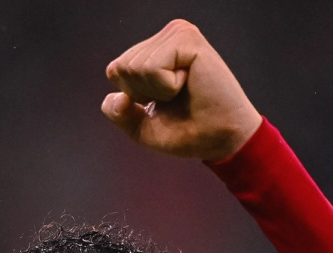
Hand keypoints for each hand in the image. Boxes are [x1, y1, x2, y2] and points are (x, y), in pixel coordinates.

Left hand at [102, 20, 261, 161]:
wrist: (219, 140)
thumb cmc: (188, 132)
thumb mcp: (142, 127)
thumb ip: (120, 113)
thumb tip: (113, 98)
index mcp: (155, 51)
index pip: (115, 70)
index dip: (133, 97)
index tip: (164, 102)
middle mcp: (166, 37)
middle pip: (121, 67)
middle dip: (143, 94)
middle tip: (176, 98)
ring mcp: (177, 33)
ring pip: (134, 67)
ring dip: (157, 91)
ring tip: (184, 90)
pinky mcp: (188, 39)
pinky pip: (152, 68)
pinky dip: (165, 87)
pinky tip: (189, 83)